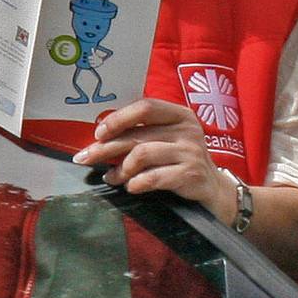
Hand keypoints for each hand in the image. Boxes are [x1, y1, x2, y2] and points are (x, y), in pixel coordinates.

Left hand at [72, 98, 235, 218]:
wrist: (213, 190)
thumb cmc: (181, 162)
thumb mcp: (167, 140)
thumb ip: (142, 134)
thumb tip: (99, 138)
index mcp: (179, 114)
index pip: (145, 107)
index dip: (118, 118)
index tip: (98, 133)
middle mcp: (187, 130)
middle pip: (137, 135)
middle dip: (105, 148)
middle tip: (84, 158)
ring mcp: (192, 152)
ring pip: (142, 155)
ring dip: (120, 169)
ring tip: (111, 178)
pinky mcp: (192, 175)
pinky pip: (155, 177)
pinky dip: (137, 183)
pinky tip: (131, 187)